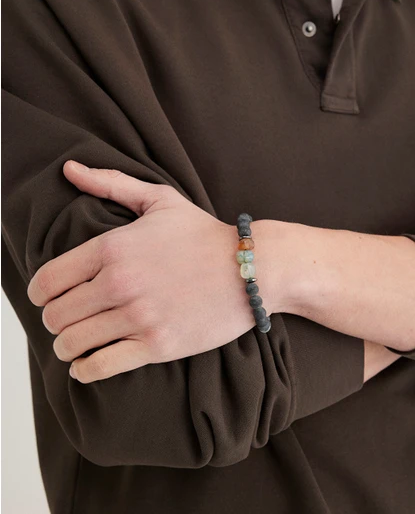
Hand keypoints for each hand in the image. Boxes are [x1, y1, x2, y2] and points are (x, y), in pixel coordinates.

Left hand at [27, 161, 276, 382]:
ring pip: (72, 342)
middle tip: (64, 321)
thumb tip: (70, 168)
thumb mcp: (159, 199)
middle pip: (56, 315)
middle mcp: (119, 283)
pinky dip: (84, 370)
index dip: (38, 293)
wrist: (252, 268)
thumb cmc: (203, 234)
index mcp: (112, 247)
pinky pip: (101, 366)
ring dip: (65, 346)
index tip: (44, 298)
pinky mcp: (157, 345)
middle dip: (53, 320)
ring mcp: (138, 316)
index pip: (48, 280)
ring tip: (73, 343)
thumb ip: (110, 183)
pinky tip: (85, 366)